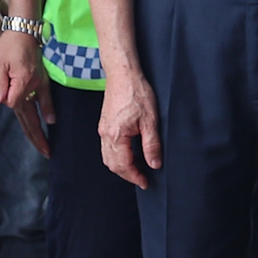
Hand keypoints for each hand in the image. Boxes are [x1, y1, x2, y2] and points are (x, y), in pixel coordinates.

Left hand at [0, 31, 49, 154]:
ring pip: (37, 111)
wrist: (25, 29)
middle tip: (45, 152)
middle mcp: (32, 87)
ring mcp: (38, 85)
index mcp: (21, 83)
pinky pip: (46, 98)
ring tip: (46, 146)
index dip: (6, 101)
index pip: (13, 103)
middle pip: (30, 116)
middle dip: (36, 136)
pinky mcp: (42, 80)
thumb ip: (0, 84)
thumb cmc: (9, 45)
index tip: (0, 93)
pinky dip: (48, 109)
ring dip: (41, 129)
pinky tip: (51, 121)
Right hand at [99, 61, 161, 187]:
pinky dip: (117, 156)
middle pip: (113, 165)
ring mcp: (103, 130)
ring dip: (121, 167)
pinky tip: (129, 154)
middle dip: (127, 175)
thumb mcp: (150, 120)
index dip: (135, 177)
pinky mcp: (104, 125)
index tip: (145, 182)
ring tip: (137, 168)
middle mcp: (106, 135)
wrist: (123, 75)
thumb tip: (154, 163)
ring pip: (108, 158)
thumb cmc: (136, 93)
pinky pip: (107, 148)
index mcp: (117, 135)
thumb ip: (151, 145)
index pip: (124, 165)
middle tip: (142, 178)